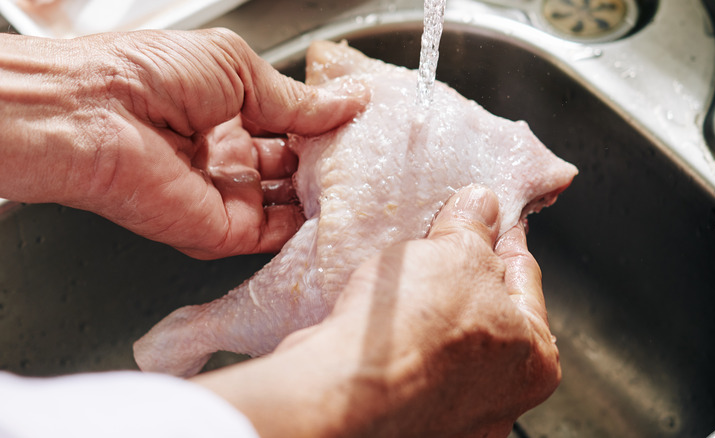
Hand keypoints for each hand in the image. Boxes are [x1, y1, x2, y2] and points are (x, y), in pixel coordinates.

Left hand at [0, 29, 367, 258]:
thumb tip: (347, 102)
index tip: (358, 125)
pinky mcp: (220, 231)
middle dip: (326, 164)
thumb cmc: (149, 76)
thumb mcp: (238, 68)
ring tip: (359, 185)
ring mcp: (224, 195)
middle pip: (289, 168)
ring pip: (286, 206)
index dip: (322, 126)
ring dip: (319, 197)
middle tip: (365, 158)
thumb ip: (295, 98)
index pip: (286, 125)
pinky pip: (271, 236)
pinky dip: (303, 229)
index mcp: (225, 111)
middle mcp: (225, 155)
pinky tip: (332, 212)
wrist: (95, 116)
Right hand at [193, 185, 560, 437]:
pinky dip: (400, 328)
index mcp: (532, 359)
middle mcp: (497, 393)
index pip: (524, 275)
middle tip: (445, 233)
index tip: (491, 214)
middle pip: (484, 307)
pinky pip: (407, 354)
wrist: (341, 389)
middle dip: (463, 268)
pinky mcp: (402, 410)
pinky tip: (384, 303)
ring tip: (408, 266)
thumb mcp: (457, 254)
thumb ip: (474, 228)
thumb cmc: (415, 337)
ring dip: (428, 298)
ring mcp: (448, 408)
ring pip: (443, 333)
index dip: (503, 234)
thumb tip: (481, 207)